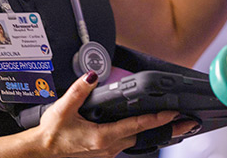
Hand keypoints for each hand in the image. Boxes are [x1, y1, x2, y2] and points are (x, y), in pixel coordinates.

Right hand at [34, 72, 196, 156]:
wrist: (40, 154)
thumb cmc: (51, 135)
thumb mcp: (63, 109)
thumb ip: (79, 91)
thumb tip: (92, 76)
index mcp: (102, 137)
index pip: (138, 125)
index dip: (159, 118)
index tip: (175, 112)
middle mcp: (108, 148)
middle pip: (143, 135)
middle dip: (166, 128)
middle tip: (186, 121)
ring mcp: (107, 153)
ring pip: (136, 141)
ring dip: (153, 132)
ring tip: (172, 124)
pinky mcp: (103, 154)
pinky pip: (126, 143)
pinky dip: (137, 134)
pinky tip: (142, 128)